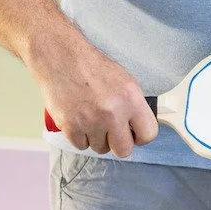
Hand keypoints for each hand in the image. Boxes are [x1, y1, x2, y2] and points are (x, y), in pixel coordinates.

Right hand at [30, 33, 156, 157]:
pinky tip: (80, 121)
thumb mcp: (126, 82)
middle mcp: (113, 113)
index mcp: (132, 100)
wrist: (62, 58)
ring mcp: (91, 122)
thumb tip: (138, 127)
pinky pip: (81, 146)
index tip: (134, 134)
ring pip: (100, 148)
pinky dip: (81, 137)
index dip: (141, 137)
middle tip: (113, 133)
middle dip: (119, 144)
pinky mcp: (70, 126)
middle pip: (124, 150)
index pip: (148, 134)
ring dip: (98, 139)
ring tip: (93, 120)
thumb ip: (134, 106)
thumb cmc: (93, 67)